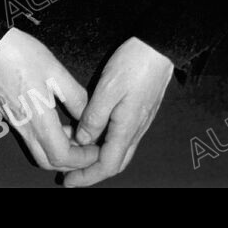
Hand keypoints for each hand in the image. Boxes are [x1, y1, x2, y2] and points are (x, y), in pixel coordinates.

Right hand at [0, 28, 99, 173]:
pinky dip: (48, 141)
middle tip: (88, 147)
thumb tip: (87, 116)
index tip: (96, 148)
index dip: (82, 157)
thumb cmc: (23, 55)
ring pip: (38, 151)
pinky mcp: (10, 116)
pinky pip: (31, 139)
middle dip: (71, 161)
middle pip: (48, 161)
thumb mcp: (56, 71)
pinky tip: (58, 123)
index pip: (61, 156)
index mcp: (38, 118)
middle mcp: (24, 127)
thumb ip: (75, 97)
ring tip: (76, 133)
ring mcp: (15, 123)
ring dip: (59, 151)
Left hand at [63, 36, 173, 187]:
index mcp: (128, 128)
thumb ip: (94, 117)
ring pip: (120, 150)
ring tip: (77, 154)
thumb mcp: (108, 88)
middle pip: (115, 163)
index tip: (69, 181)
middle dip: (92, 172)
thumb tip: (82, 141)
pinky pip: (123, 137)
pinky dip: (106, 143)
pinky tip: (94, 134)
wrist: (158, 46)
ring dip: (98, 158)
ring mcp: (140, 121)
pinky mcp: (141, 111)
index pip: (107, 165)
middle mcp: (136, 129)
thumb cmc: (133, 64)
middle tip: (71, 173)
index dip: (87, 176)